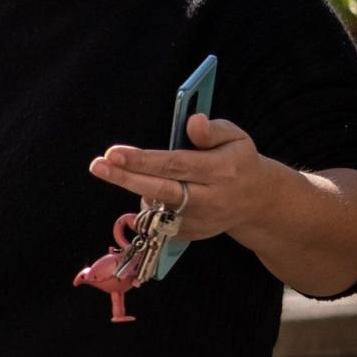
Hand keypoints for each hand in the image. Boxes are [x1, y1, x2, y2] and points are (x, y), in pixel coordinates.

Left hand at [87, 114, 278, 239]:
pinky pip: (158, 222)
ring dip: (140, 189)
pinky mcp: (191, 235)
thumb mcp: (236, 138)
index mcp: (220, 171)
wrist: (258, 202)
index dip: (142, 160)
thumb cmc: (239, 162)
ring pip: (156, 207)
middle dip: (125, 178)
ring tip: (139, 174)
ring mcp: (199, 221)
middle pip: (160, 190)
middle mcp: (209, 199)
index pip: (175, 165)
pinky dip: (150, 207)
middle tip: (98, 166)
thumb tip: (193, 121)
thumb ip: (213, 130)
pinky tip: (155, 193)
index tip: (113, 153)